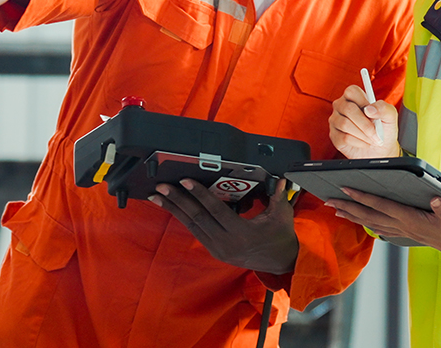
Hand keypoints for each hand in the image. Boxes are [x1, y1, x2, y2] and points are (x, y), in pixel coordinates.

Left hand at [148, 178, 297, 273]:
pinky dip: (183, 218)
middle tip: (161, 187)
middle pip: (197, 218)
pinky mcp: (215, 250)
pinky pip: (196, 231)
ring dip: (174, 209)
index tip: (185, 181)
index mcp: (242, 233)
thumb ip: (278, 196)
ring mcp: (218, 249)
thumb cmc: (281, 236)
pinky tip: (173, 207)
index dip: (199, 194)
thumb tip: (280, 179)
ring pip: (192, 225)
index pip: (215, 210)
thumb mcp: (282, 215)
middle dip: (177, 200)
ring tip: (157, 196)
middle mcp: (226, 243)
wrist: (281, 262)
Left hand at [326, 188, 440, 273]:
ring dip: (353, 216)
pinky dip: (368, 224)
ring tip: (337, 210)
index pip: (381, 205)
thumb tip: (435, 198)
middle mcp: (403, 226)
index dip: (362, 197)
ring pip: (372, 222)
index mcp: (411, 219)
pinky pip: (381, 228)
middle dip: (348, 207)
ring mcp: (404, 231)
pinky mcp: (408, 234)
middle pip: (369, 215)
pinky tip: (362, 222)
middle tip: (328, 201)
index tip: (345, 189)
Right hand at [329, 84, 399, 158]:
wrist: (381, 150)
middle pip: (348, 109)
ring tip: (372, 139)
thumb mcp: (390, 117)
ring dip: (363, 135)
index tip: (373, 113)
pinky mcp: (334, 136)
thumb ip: (384, 108)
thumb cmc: (384, 130)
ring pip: (345, 124)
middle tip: (376, 133)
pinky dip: (359, 143)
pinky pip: (344, 138)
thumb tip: (369, 109)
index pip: (351, 91)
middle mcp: (342, 106)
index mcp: (354, 97)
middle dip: (366, 124)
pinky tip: (364, 143)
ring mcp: (336, 121)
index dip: (363, 102)